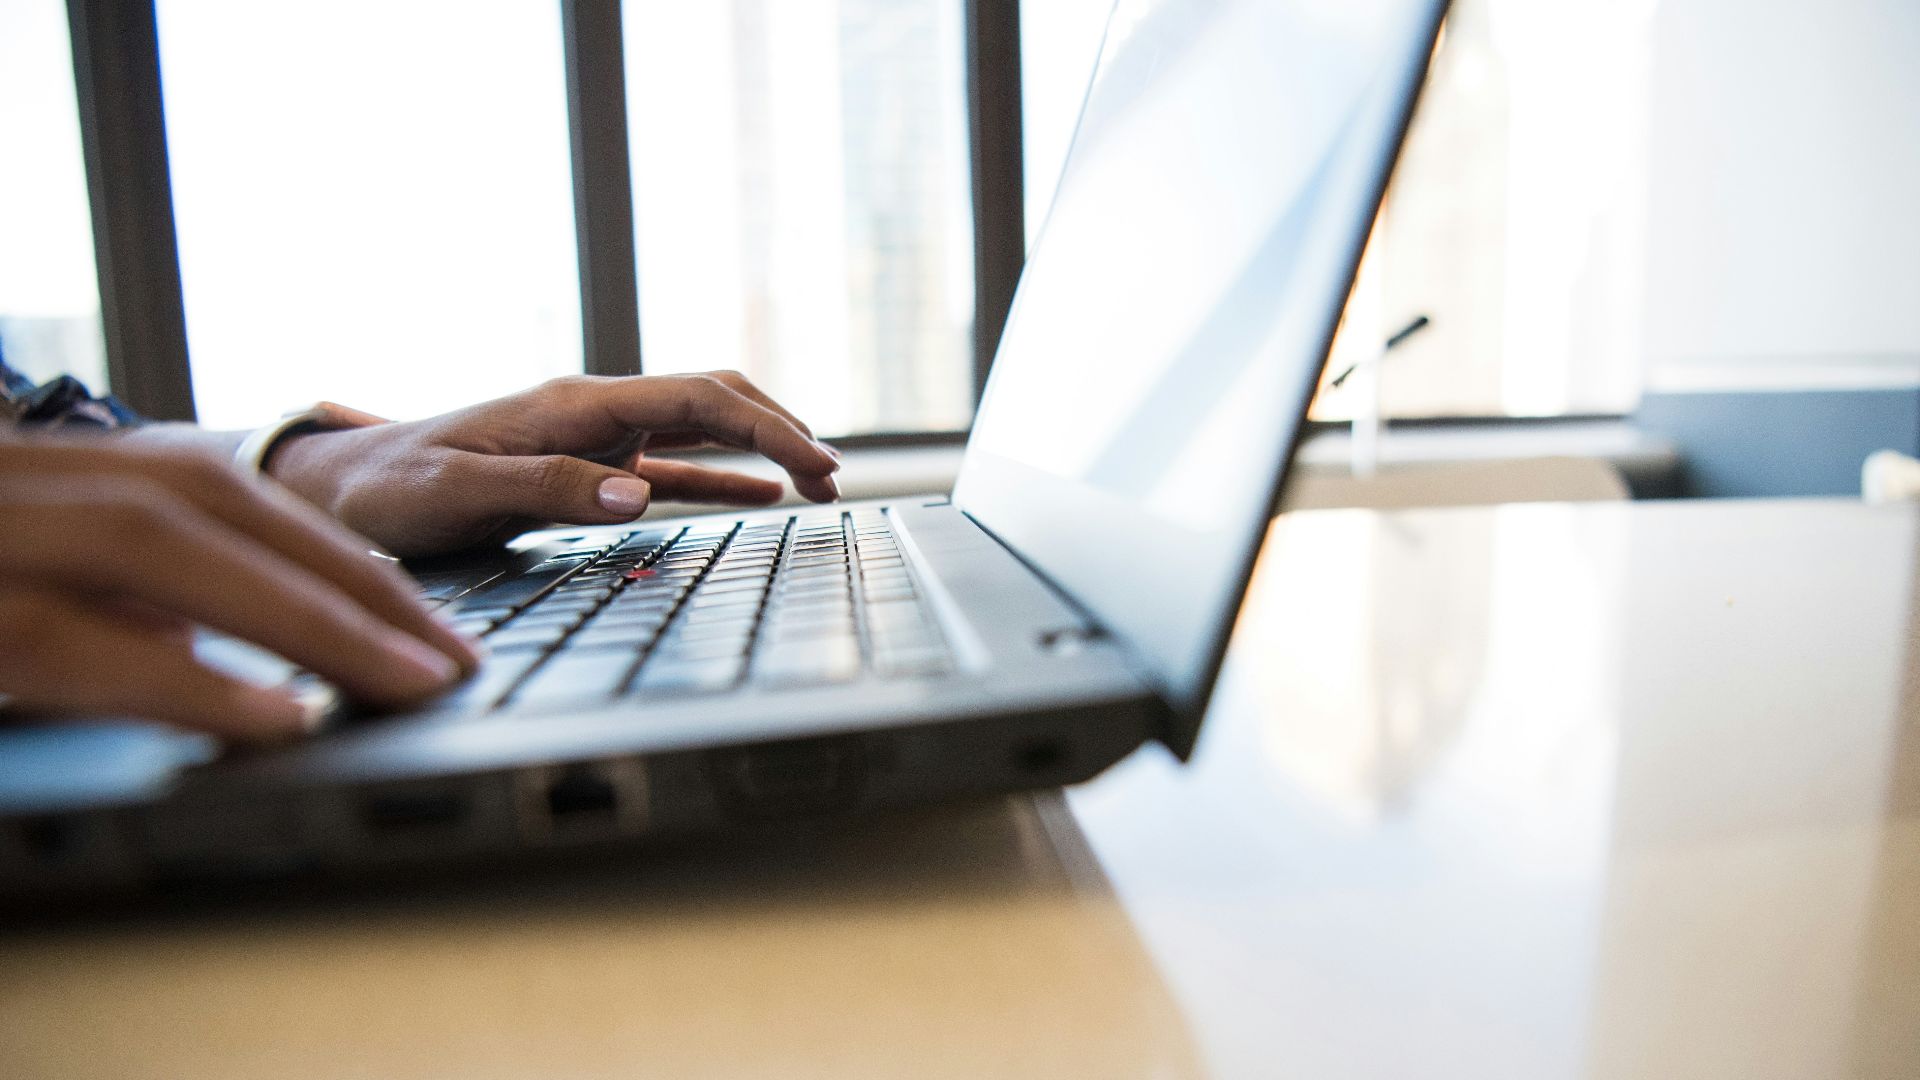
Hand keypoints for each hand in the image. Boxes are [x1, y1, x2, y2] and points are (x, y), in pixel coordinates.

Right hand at [0, 436, 481, 741]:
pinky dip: (181, 680)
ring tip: (406, 683)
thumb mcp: (27, 591)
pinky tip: (278, 721)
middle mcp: (12, 485)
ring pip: (151, 545)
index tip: (430, 627)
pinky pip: (65, 638)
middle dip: (345, 582)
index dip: (333, 558)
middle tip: (453, 661)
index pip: (218, 497)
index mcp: (47, 479)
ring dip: (294, 615)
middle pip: (208, 505)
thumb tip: (199, 645)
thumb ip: (110, 608)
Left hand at [266, 372, 841, 556]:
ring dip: (761, 448)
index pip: (695, 398)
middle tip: (831, 476)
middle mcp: (592, 411)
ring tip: (816, 481)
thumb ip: (547, 489)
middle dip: (780, 427)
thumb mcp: (457, 492)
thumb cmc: (389, 489)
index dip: (766, 427)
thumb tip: (637, 496)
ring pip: (701, 426)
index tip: (817, 462)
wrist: (339, 489)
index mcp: (572, 404)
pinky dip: (722, 476)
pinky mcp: (583, 469)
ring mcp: (592, 438)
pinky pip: (671, 466)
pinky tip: (760, 498)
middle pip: (712, 397)